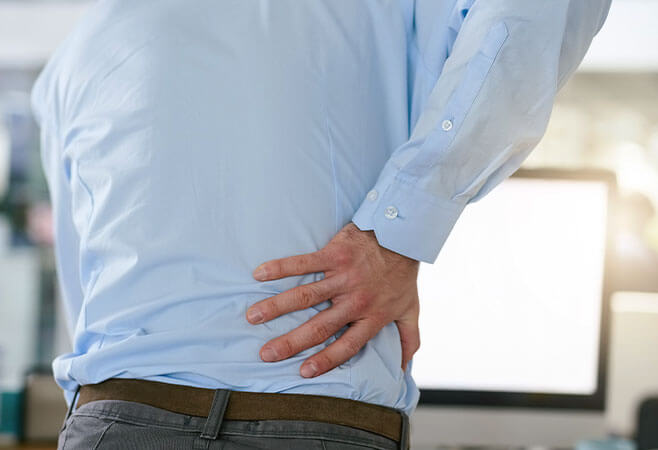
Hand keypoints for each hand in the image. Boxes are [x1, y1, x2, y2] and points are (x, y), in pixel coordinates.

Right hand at [246, 221, 420, 377]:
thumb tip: (404, 369)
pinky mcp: (334, 254)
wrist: (403, 234)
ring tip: (253, 316)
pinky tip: (259, 274)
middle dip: (291, 342)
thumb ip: (409, 340)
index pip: (347, 345)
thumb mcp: (411, 310)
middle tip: (266, 354)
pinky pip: (303, 262)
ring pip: (305, 296)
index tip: (303, 372)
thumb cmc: (403, 274)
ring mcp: (343, 276)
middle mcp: (355, 300)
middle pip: (319, 326)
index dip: (325, 359)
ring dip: (277, 306)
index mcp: (372, 316)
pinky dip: (281, 268)